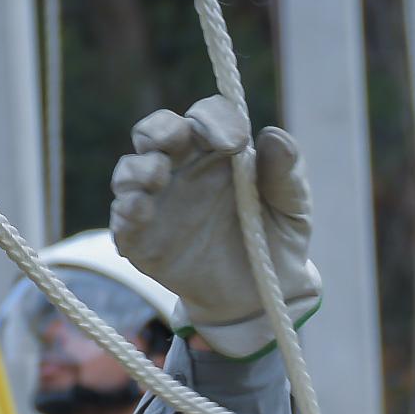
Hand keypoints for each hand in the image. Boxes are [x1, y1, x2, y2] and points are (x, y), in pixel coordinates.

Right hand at [109, 97, 321, 358]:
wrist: (260, 297)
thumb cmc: (275, 240)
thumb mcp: (293, 208)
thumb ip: (287, 173)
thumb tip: (273, 136)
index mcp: (218, 151)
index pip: (207, 116)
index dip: (216, 119)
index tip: (236, 142)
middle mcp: (182, 168)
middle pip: (156, 130)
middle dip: (159, 129)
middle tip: (175, 139)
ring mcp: (158, 202)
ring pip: (130, 170)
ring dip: (138, 168)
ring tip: (157, 176)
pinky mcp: (141, 239)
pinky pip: (122, 219)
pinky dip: (126, 211)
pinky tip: (140, 210)